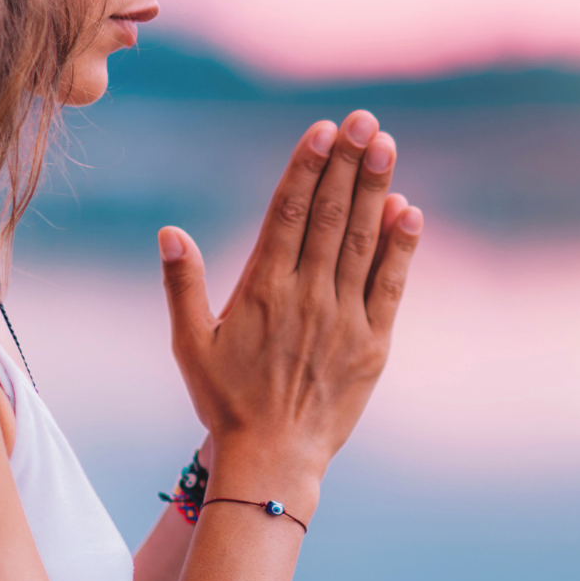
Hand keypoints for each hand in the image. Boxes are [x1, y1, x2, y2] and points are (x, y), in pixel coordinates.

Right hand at [158, 110, 421, 497]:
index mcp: (262, 289)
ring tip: (386, 146)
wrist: (272, 460)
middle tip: (365, 120)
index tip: (323, 129)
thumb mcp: (189, 343)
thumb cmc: (225, 401)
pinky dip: (401, 248)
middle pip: (330, 215)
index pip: (288, 213)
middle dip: (348, 163)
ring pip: (362, 241)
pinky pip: (390, 286)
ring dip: (376, 190)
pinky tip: (409, 211)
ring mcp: (343, 318)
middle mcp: (306, 296)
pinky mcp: (373, 343)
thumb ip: (181, 283)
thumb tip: (170, 231)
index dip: (307, 167)